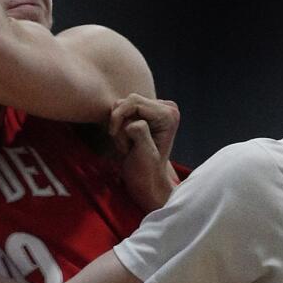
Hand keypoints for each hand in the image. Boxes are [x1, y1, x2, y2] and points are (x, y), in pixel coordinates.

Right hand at [108, 94, 180, 211]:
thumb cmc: (144, 171)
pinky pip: (121, 111)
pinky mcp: (146, 113)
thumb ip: (140, 133)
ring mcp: (157, 109)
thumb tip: (132, 123)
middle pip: (127, 101)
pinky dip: (118, 126)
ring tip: (126, 144)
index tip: (113, 136)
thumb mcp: (144, 152)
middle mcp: (167, 108)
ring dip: (118, 126)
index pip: (133, 101)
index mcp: (169, 114)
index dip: (118, 117)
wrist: (145, 181)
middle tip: (124, 145)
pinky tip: (126, 141)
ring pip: (121, 105)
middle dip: (119, 123)